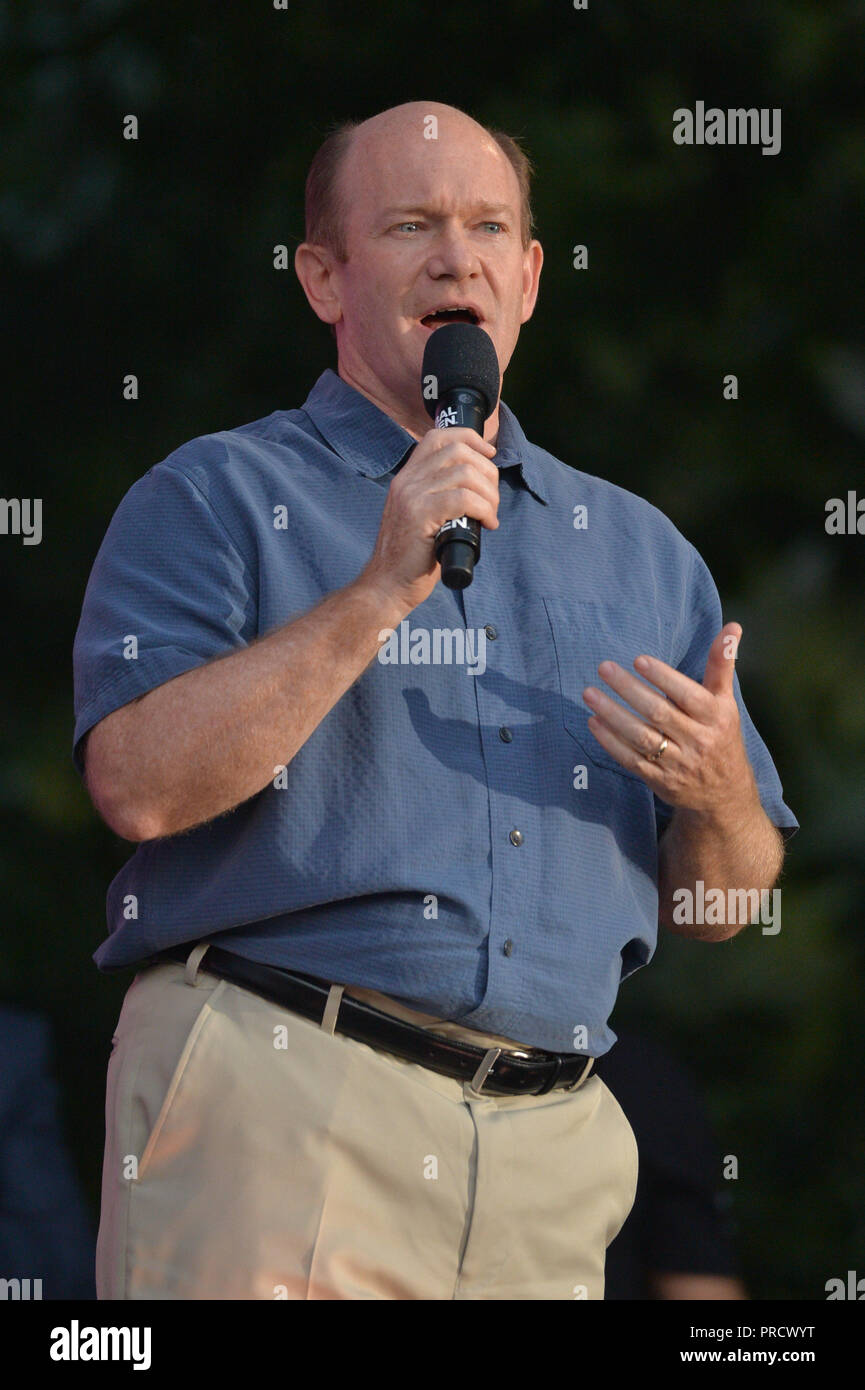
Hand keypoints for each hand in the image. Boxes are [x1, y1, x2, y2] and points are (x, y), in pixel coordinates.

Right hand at [360, 425, 498, 612]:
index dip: (470, 439)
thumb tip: (478, 484)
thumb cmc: (411, 557)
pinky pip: (463, 498)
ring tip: (490, 516)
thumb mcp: (421, 516)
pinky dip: (484, 509)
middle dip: (487, 472)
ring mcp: (411, 496)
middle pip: (458, 452)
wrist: (387, 585)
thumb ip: (438, 495)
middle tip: (492, 500)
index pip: (438, 437)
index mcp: (407, 477)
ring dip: (489, 494)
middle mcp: (407, 480)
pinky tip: (487, 524)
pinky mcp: (420, 515)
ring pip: (465, 473)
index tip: (489, 454)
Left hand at [582, 622, 756, 813]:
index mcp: (716, 717)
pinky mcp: (660, 781)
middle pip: (659, 713)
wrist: (725, 795)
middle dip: (629, 689)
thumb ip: (722, 665)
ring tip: (590, 694)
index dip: (663, 677)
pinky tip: (594, 722)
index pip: (688, 694)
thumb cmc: (721, 736)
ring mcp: (678, 763)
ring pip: (641, 737)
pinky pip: (631, 760)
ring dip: (612, 715)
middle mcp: (698, 740)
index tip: (638, 660)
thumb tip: (733, 626)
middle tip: (604, 668)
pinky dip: (611, 742)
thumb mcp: (726, 702)